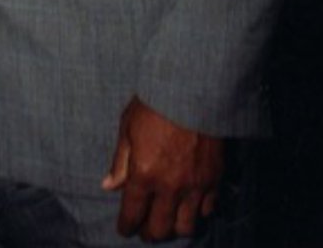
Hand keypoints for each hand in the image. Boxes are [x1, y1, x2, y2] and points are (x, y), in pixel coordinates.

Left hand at [101, 97, 223, 240]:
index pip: (133, 213)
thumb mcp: (128, 127)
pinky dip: (198, 211)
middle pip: (160, 229)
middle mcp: (169, 186)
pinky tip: (191, 205)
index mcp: (144, 173)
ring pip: (185, 227)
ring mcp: (194, 185)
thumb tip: (109, 186)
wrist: (191, 90)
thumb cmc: (154, 104)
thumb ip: (120, 162)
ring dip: (174, 227)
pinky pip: (207, 209)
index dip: (127, 226)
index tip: (124, 229)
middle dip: (149, 233)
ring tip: (168, 221)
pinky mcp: (214, 179)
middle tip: (145, 230)